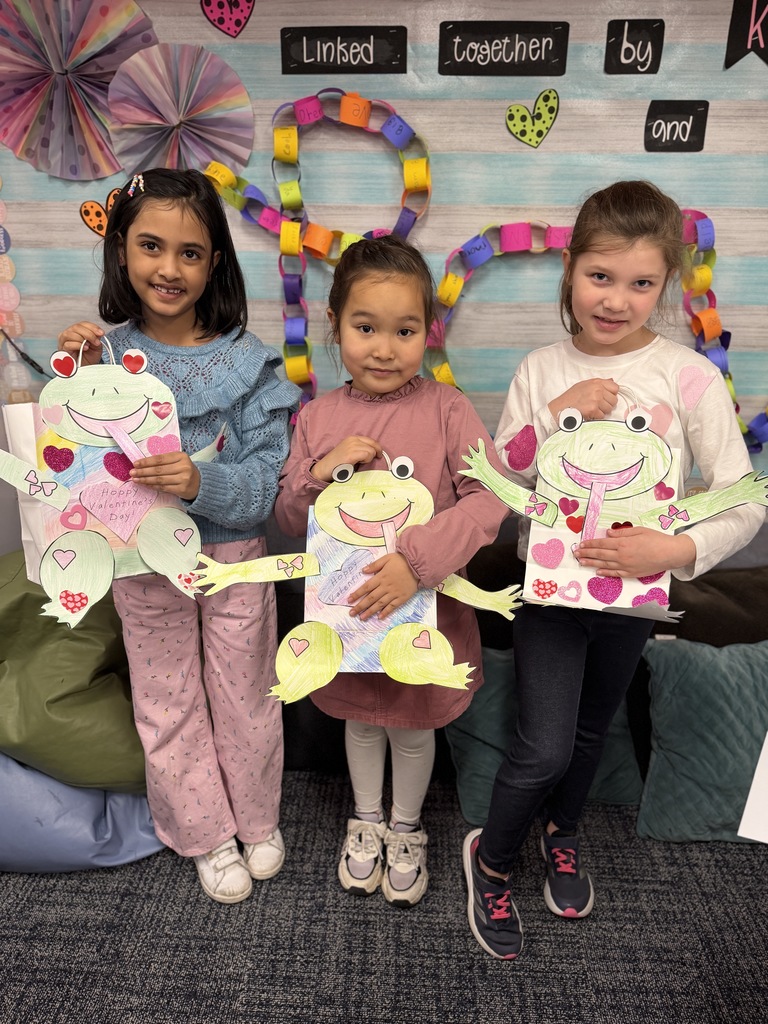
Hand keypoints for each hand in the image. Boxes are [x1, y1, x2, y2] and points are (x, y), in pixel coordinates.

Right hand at [57, 322, 103, 365]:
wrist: (85, 369)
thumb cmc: (89, 357)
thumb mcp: (96, 346)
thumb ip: (96, 338)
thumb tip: (97, 332)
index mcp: (77, 331)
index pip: (82, 324)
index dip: (92, 327)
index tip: (101, 333)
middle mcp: (68, 334)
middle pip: (76, 327)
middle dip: (89, 333)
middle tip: (97, 342)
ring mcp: (63, 342)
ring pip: (69, 333)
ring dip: (82, 338)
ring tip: (89, 346)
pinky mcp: (62, 351)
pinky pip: (68, 344)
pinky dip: (78, 345)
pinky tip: (84, 348)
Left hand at [130, 452, 200, 499]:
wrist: (200, 483)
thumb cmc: (185, 470)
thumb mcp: (178, 461)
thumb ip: (164, 461)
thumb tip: (143, 464)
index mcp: (181, 456)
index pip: (160, 459)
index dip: (146, 461)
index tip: (135, 463)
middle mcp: (183, 467)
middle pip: (159, 469)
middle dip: (143, 471)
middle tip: (132, 472)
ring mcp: (184, 479)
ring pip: (160, 479)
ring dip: (145, 479)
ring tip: (135, 479)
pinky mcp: (182, 489)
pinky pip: (163, 487)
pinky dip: (153, 486)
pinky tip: (145, 485)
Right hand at [310, 435, 382, 482]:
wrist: (324, 469)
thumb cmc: (337, 463)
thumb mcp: (349, 451)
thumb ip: (359, 448)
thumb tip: (374, 452)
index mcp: (352, 438)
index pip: (371, 440)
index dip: (377, 448)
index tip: (378, 455)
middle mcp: (352, 439)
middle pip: (373, 445)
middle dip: (374, 453)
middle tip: (370, 460)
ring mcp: (352, 446)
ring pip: (371, 451)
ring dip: (368, 459)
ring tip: (359, 463)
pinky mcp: (351, 454)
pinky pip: (367, 455)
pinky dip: (366, 461)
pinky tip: (358, 464)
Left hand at [347, 552, 417, 620]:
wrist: (418, 566)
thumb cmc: (402, 561)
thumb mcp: (387, 558)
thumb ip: (374, 565)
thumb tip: (363, 571)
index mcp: (381, 577)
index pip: (366, 587)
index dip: (357, 594)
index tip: (349, 600)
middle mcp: (386, 587)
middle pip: (371, 598)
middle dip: (360, 606)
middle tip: (352, 613)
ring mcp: (394, 593)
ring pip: (380, 604)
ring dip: (370, 611)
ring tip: (362, 618)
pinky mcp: (402, 598)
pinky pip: (392, 607)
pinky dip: (386, 612)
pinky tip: (379, 617)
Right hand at [548, 378, 618, 421]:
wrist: (560, 407)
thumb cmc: (570, 398)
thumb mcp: (584, 385)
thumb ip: (598, 384)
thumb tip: (612, 382)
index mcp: (596, 382)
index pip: (615, 388)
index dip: (612, 394)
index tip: (606, 397)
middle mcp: (597, 389)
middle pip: (614, 400)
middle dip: (607, 404)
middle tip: (597, 405)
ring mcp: (596, 399)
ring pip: (609, 409)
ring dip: (602, 411)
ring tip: (592, 409)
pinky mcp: (593, 409)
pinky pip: (602, 416)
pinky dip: (596, 417)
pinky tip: (588, 413)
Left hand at [574, 527, 695, 577]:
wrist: (670, 554)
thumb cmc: (656, 539)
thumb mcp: (639, 531)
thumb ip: (622, 532)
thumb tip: (607, 533)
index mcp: (623, 543)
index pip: (602, 543)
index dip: (590, 543)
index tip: (581, 544)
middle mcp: (622, 555)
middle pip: (600, 554)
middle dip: (586, 553)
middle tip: (576, 553)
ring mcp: (626, 566)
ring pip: (604, 564)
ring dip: (592, 563)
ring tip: (581, 562)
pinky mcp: (631, 573)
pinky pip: (615, 574)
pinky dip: (605, 572)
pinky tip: (597, 571)